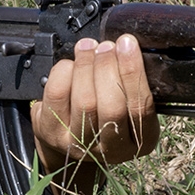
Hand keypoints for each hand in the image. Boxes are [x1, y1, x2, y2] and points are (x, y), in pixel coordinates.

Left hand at [32, 34, 157, 193]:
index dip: (133, 72)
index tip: (127, 44)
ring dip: (87, 66)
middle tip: (106, 46)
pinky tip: (70, 63)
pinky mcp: (52, 134)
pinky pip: (57, 96)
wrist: (70, 136)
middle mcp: (111, 150)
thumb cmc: (105, 110)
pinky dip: (64, 72)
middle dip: (108, 68)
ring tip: (88, 48)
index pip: (141, 108)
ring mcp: (79, 145)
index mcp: (140, 141)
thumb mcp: (128, 103)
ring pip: (85, 102)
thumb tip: (126, 46)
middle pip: (112, 107)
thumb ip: (131, 81)